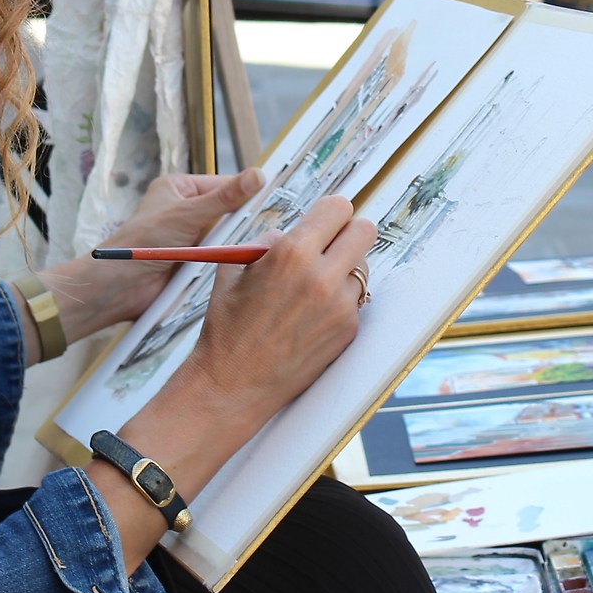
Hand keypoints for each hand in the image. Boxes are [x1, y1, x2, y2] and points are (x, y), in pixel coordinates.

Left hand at [45, 169, 263, 338]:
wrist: (121, 287)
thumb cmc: (143, 241)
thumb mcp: (187, 214)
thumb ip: (224, 197)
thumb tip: (257, 175)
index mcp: (179, 189)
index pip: (222, 185)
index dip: (246, 192)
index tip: (275, 197)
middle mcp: (185, 210)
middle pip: (226, 211)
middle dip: (243, 219)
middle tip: (274, 223)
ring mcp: (190, 237)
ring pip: (226, 235)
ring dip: (237, 241)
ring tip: (264, 243)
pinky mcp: (193, 261)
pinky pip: (219, 256)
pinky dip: (229, 258)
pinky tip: (247, 261)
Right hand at [88, 196, 371, 570]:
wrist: (233, 384)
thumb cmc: (227, 328)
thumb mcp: (234, 271)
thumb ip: (265, 242)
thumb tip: (287, 232)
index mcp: (292, 254)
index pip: (337, 208)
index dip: (330, 213)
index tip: (325, 221)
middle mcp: (322, 276)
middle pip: (365, 231)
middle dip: (348, 234)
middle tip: (331, 245)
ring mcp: (341, 306)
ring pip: (363, 268)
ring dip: (345, 270)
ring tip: (315, 287)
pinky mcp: (348, 331)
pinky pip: (357, 300)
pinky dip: (342, 301)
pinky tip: (314, 314)